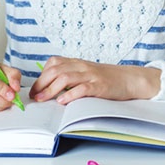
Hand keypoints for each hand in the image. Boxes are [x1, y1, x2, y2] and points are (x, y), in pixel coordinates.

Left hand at [30, 57, 160, 104]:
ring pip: (65, 78)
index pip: (53, 63)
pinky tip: (62, 101)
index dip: (41, 76)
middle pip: (55, 70)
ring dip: (51, 89)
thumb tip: (51, 88)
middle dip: (41, 84)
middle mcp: (82, 66)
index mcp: (77, 63)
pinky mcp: (100, 86)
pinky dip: (70, 94)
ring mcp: (91, 75)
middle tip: (35, 97)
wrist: (130, 79)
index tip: (34, 90)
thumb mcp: (86, 73)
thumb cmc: (107, 79)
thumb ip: (71, 76)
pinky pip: (82, 88)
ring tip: (43, 99)